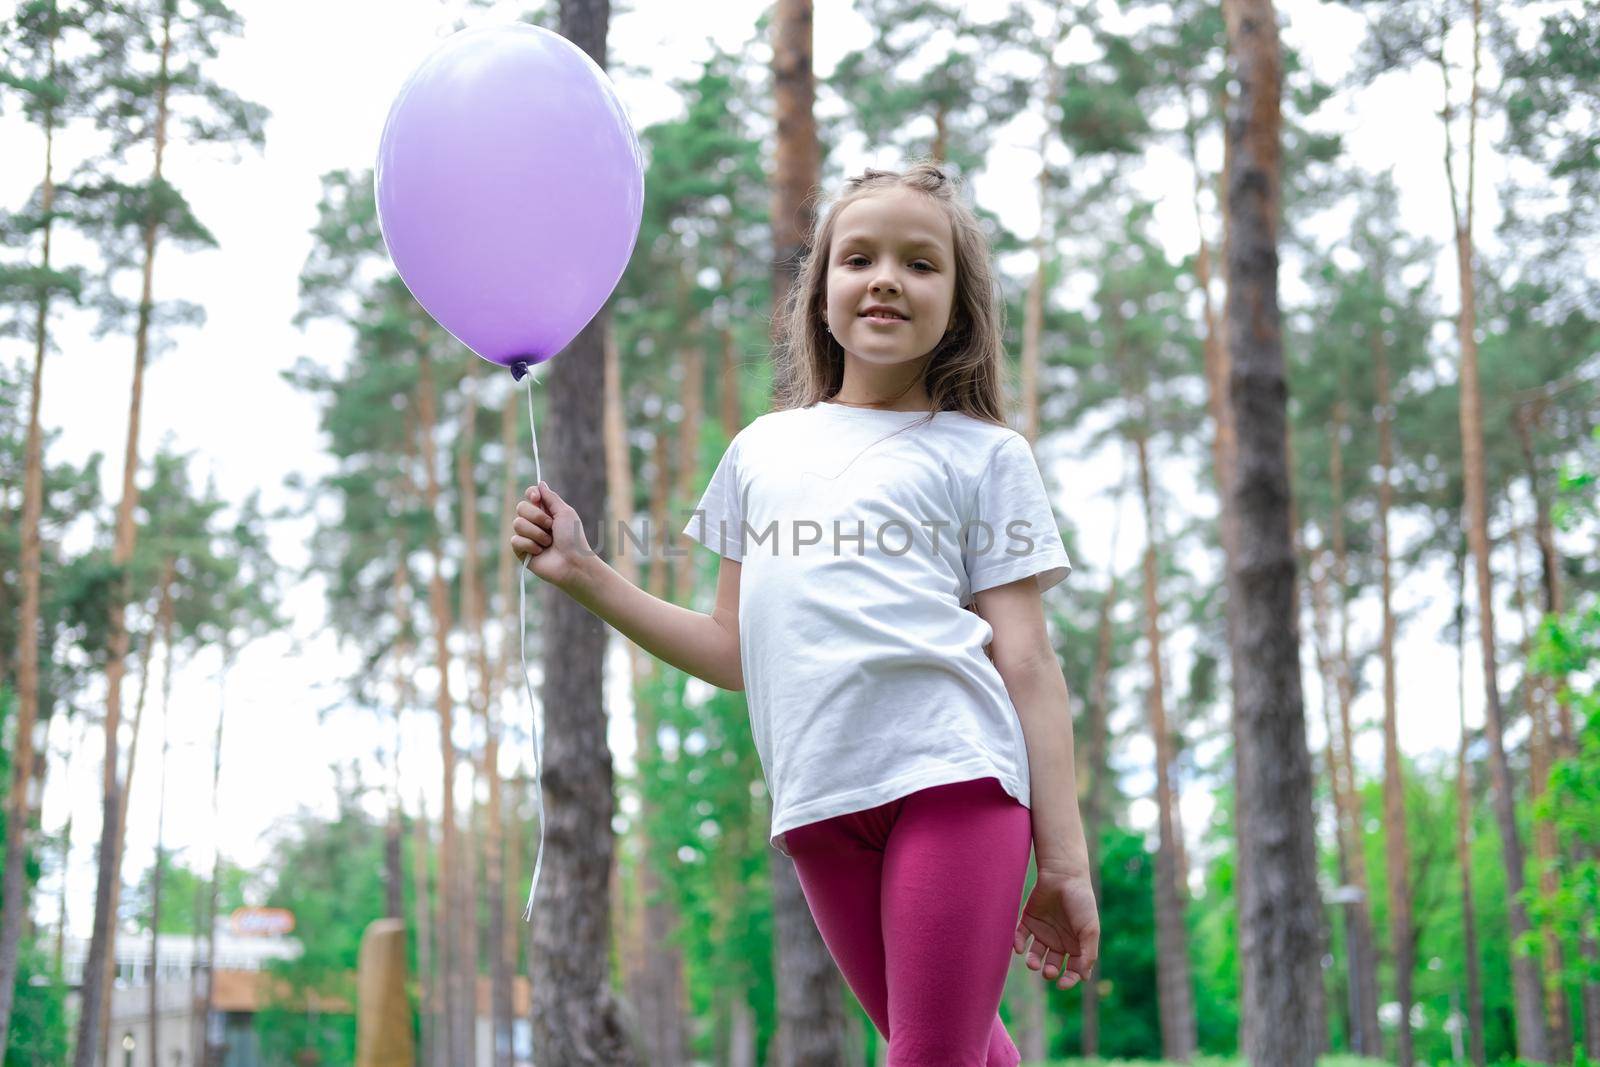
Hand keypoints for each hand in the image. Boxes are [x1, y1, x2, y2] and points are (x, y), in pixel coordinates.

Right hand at [510, 481, 592, 592]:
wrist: (573, 562)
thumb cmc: (573, 538)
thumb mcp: (565, 513)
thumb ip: (551, 498)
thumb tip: (540, 483)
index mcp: (546, 512)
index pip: (530, 495)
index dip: (531, 494)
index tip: (536, 498)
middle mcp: (535, 522)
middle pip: (521, 507)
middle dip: (537, 517)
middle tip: (551, 527)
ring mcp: (527, 536)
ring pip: (517, 524)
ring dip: (537, 533)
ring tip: (548, 543)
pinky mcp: (521, 551)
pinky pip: (515, 540)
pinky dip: (530, 545)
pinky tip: (540, 552)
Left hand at [1012, 867, 1098, 990]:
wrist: (1063, 875)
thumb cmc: (1081, 902)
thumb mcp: (1090, 929)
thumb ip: (1088, 954)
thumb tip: (1084, 978)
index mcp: (1077, 944)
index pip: (1073, 970)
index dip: (1069, 979)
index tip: (1063, 983)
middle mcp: (1060, 941)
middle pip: (1052, 965)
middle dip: (1049, 971)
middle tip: (1048, 971)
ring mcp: (1043, 932)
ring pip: (1035, 955)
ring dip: (1032, 962)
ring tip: (1033, 963)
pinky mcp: (1028, 921)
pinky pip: (1020, 938)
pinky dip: (1017, 945)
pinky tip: (1019, 947)